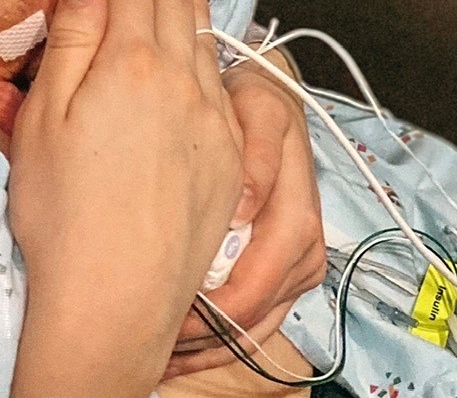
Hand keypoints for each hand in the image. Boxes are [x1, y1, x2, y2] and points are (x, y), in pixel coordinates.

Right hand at [7, 0, 244, 397]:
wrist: (115, 297)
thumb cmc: (60, 210)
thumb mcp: (44, 115)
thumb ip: (72, 37)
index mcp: (128, 61)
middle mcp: (179, 78)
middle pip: (172, 2)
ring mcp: (210, 117)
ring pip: (203, 38)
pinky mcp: (227, 156)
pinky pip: (222, 82)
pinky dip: (212, 48)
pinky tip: (208, 45)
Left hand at [164, 58, 326, 377]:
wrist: (264, 102)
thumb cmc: (255, 104)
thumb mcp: (259, 110)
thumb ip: (257, 152)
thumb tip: (247, 205)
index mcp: (298, 216)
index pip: (256, 286)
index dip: (212, 314)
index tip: (167, 320)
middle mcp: (304, 251)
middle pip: (253, 320)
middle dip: (204, 340)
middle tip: (152, 346)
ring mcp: (295, 268)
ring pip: (254, 332)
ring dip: (208, 348)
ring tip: (158, 353)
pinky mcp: (284, 276)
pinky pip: (254, 325)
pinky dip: (218, 341)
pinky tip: (178, 345)